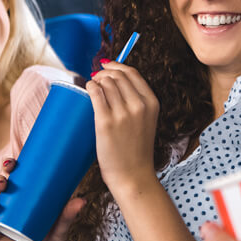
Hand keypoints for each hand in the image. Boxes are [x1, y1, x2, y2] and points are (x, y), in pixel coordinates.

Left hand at [85, 61, 158, 193]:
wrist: (133, 175)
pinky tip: (88, 89)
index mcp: (152, 103)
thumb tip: (114, 81)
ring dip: (96, 80)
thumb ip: (137, 102)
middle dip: (104, 73)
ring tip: (93, 87)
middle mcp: (139, 106)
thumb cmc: (136, 150)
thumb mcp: (147, 121)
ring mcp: (122, 113)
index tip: (107, 66)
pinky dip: (90, 87)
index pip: (133, 73)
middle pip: (117, 76)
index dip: (117, 66)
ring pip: (106, 82)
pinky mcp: (105, 122)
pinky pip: (95, 93)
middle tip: (97, 77)